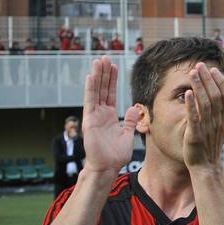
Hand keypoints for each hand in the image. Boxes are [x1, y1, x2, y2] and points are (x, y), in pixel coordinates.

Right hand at [81, 56, 142, 174]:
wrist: (107, 166)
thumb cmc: (116, 155)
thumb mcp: (127, 134)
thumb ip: (129, 120)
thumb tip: (133, 108)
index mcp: (110, 116)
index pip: (111, 94)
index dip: (112, 80)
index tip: (113, 67)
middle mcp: (100, 114)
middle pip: (103, 89)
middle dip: (104, 73)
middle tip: (105, 58)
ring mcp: (94, 116)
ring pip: (96, 91)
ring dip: (97, 76)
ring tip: (99, 61)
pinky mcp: (90, 120)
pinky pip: (90, 101)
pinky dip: (90, 88)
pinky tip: (91, 76)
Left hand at [182, 63, 223, 168]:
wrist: (206, 166)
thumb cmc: (213, 143)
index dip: (220, 81)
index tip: (212, 69)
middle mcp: (218, 121)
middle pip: (215, 96)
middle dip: (207, 79)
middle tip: (200, 65)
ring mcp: (207, 128)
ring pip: (205, 103)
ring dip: (199, 86)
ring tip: (193, 73)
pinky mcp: (195, 135)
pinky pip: (194, 118)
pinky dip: (191, 105)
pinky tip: (187, 93)